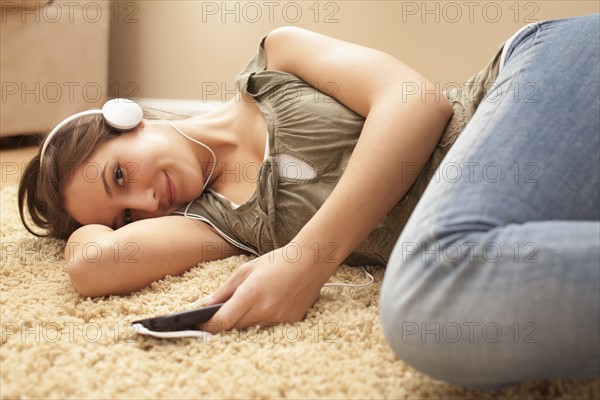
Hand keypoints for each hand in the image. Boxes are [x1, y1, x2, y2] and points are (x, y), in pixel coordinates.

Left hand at [200, 242, 338, 332]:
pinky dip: (261, 320)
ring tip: (249, 304)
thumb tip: (205, 304)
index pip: (221, 321)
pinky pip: (267, 327)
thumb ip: (224, 290)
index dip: (207, 326)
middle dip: (225, 321)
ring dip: (244, 321)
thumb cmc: (278, 262)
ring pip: (251, 329)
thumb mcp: (246, 270)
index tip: (199, 324)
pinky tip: (267, 305)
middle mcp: (264, 310)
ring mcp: (278, 319)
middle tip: (223, 310)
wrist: (311, 262)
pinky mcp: (290, 322)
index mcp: (250, 294)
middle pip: (234, 327)